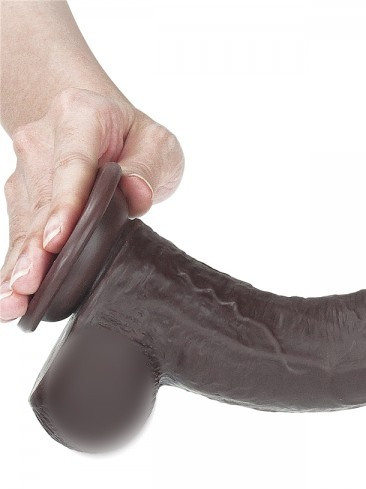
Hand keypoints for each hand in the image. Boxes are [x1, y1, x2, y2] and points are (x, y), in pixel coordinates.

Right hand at [0, 88, 183, 321]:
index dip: (64, 204)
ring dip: (20, 263)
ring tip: (12, 300)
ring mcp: (29, 170)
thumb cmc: (132, 137)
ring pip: (25, 222)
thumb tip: (136, 194)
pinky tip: (10, 293)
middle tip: (27, 285)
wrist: (100, 122)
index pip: (72, 164)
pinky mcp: (24, 195)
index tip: (57, 239)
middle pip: (41, 201)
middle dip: (34, 249)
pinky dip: (17, 263)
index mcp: (80, 117)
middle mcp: (44, 142)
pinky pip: (21, 232)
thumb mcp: (158, 143)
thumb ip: (150, 165)